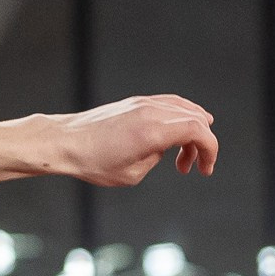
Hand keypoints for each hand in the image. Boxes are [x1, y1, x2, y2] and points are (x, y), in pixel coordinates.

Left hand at [39, 96, 217, 185]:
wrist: (64, 142)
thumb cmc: (93, 162)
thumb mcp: (132, 174)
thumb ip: (156, 158)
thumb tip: (163, 147)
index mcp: (153, 130)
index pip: (198, 130)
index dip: (210, 150)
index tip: (205, 170)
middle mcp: (151, 111)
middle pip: (195, 118)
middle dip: (201, 144)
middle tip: (191, 167)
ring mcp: (143, 103)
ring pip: (184, 107)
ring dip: (191, 130)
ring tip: (184, 154)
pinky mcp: (135, 102)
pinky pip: (169, 104)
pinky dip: (179, 117)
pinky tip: (175, 133)